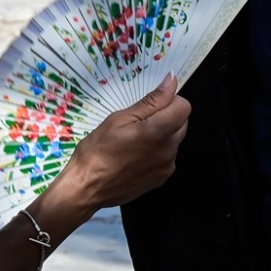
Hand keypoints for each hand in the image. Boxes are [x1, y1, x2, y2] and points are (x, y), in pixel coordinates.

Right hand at [57, 74, 188, 209]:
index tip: (150, 104)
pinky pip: (166, 157)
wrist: (87, 188)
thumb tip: (171, 82)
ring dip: (161, 135)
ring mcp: (166, 166)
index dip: (169, 100)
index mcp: (158, 131)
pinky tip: (135, 156)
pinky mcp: (161, 178)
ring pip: (174, 141)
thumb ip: (151, 101)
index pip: (184, 106)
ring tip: (133, 141)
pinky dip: (156, 152)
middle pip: (182, 123)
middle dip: (166, 117)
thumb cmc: (97, 150)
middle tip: (137, 122)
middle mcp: (169, 150)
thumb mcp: (119, 119)